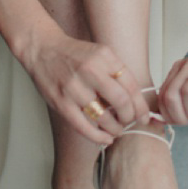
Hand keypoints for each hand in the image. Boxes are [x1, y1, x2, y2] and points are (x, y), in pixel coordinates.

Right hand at [24, 34, 150, 145]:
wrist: (43, 49)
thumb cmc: (74, 54)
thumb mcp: (100, 53)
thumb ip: (116, 72)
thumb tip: (137, 100)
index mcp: (104, 56)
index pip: (131, 85)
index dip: (141, 105)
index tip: (144, 116)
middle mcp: (90, 69)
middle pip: (121, 101)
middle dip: (130, 117)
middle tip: (130, 122)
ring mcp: (74, 87)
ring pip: (103, 117)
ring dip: (115, 129)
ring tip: (117, 130)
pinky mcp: (61, 102)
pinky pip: (83, 126)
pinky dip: (97, 137)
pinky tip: (105, 139)